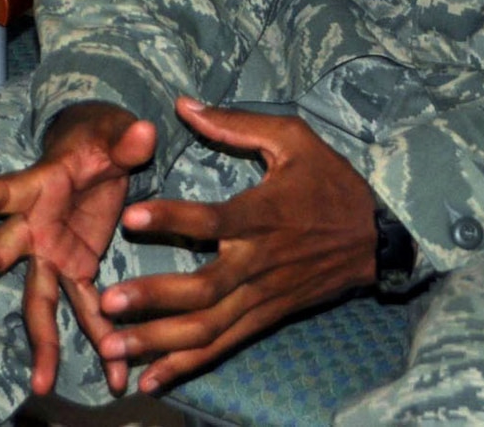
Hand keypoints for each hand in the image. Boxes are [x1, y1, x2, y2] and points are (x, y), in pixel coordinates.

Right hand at [0, 102, 157, 397]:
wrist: (101, 149)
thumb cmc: (99, 137)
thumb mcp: (112, 133)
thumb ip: (126, 139)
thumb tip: (144, 132)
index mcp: (37, 186)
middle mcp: (34, 225)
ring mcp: (52, 252)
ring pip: (37, 300)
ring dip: (42, 342)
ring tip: (43, 385)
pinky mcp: (78, 268)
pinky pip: (86, 308)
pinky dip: (101, 338)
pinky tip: (115, 376)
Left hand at [97, 98, 377, 391]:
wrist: (378, 237)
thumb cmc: (330, 181)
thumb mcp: (292, 139)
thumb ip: (235, 124)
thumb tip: (183, 105)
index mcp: (263, 215)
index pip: (213, 221)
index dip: (172, 219)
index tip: (130, 218)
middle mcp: (259, 262)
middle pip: (203, 290)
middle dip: (152, 298)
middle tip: (105, 302)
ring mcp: (263, 296)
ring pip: (208, 328)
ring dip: (158, 340)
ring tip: (113, 347)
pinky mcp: (266, 317)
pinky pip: (223, 345)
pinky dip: (186, 364)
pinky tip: (151, 378)